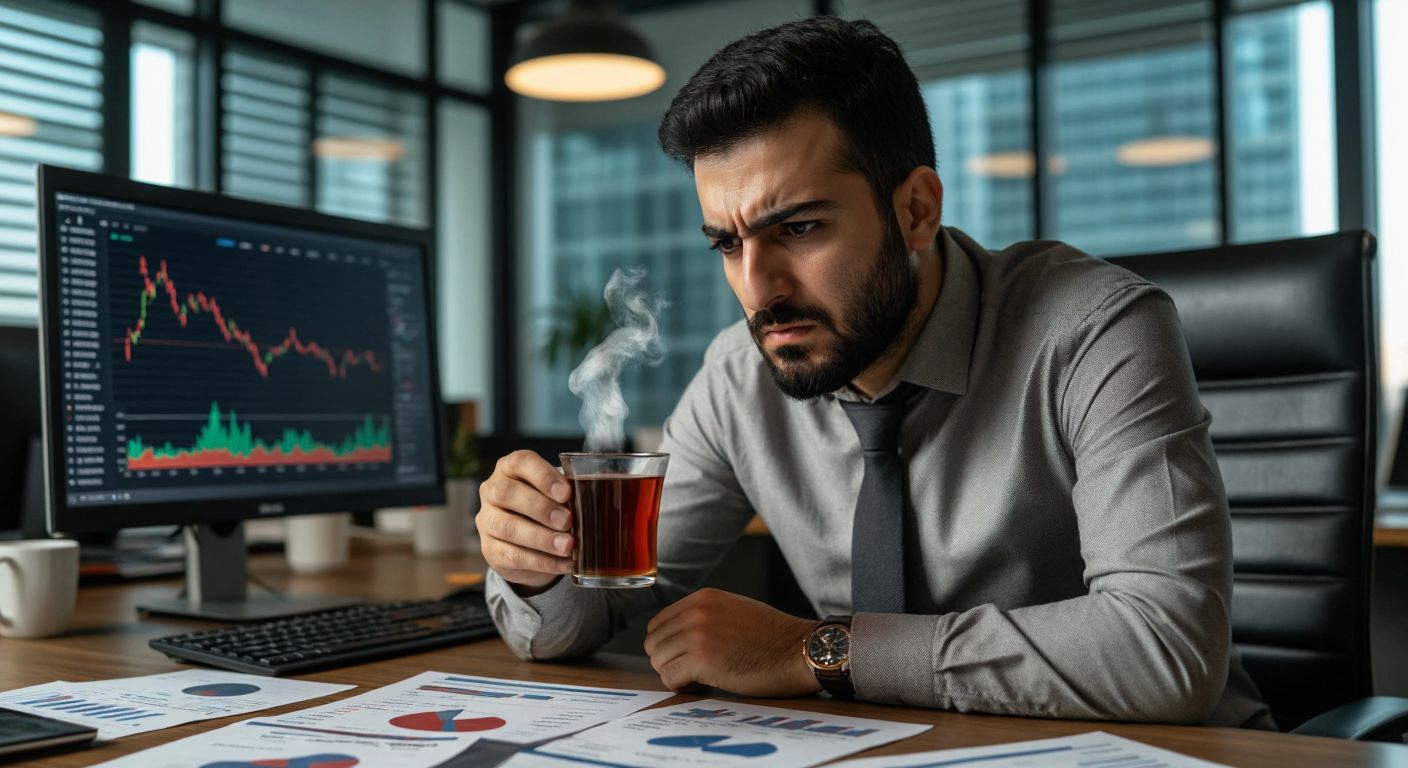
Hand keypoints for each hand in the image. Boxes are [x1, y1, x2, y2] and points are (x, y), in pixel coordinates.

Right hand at [477, 450, 574, 590]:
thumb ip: (569, 494)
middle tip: (567, 521)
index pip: (520, 462)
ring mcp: (487, 521)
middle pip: (508, 493)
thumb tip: (594, 502)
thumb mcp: (556, 495)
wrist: (527, 544)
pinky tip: (564, 563)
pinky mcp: (490, 550)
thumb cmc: (547, 508)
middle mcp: (492, 491)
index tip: (566, 492)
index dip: (543, 476)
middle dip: (541, 507)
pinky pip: (513, 556)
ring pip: (509, 527)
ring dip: (542, 538)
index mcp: (510, 468)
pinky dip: (542, 562)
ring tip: (568, 546)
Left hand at [644, 588, 821, 696]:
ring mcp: (697, 634)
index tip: (688, 658)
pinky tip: (704, 685)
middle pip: (654, 643)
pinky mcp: (702, 659)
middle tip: (694, 672)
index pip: (658, 624)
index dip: (669, 646)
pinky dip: (682, 686)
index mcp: (702, 598)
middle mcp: (696, 612)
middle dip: (670, 661)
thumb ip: (704, 617)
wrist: (800, 651)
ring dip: (676, 675)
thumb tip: (676, 637)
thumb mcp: (734, 611)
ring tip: (702, 678)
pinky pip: (670, 678)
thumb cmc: (773, 638)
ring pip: (659, 661)